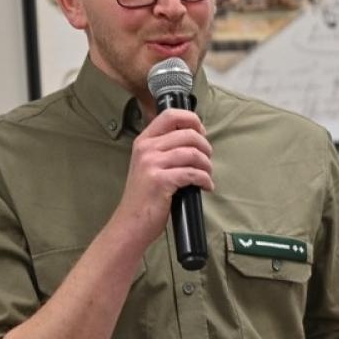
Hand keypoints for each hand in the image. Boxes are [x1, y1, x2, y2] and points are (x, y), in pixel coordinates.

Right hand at [113, 108, 213, 240]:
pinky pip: (193, 173)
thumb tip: (194, 139)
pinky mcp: (160, 181)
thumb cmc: (144, 196)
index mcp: (144, 141)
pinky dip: (205, 180)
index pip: (170, 115)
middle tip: (207, 160)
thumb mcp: (148, 165)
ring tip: (207, 175)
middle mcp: (146, 149)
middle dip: (205, 147)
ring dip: (207, 165)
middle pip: (188, 134)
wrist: (130, 222)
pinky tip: (206, 186)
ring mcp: (152, 164)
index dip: (192, 120)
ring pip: (193, 154)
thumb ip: (165, 149)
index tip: (201, 133)